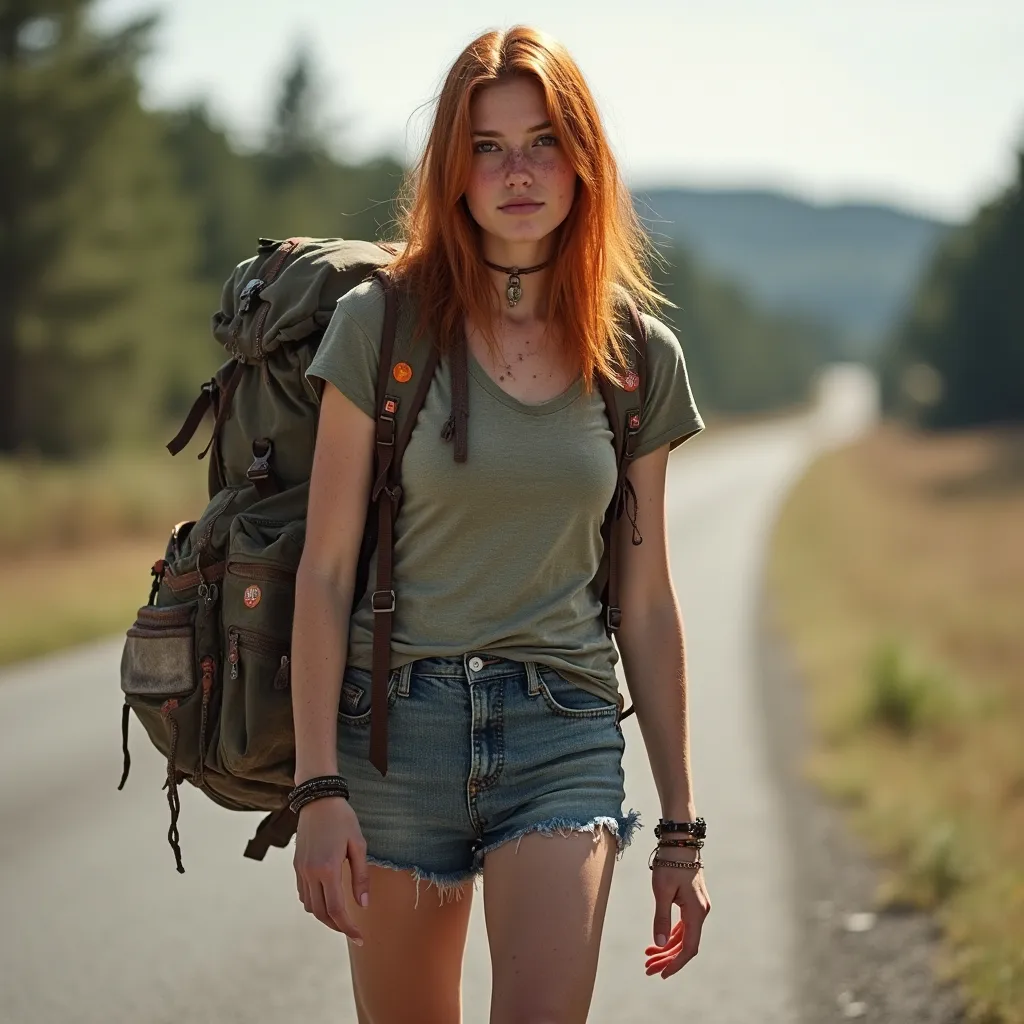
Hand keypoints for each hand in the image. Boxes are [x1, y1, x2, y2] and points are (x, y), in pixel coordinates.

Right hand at [293, 796, 369, 941]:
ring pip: (310, 906)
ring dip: (325, 916)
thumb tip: (363, 906)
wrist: (318, 798)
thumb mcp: (358, 845)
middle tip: (353, 931)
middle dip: (337, 926)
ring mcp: (301, 870)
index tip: (360, 938)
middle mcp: (311, 873)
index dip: (348, 928)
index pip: (337, 910)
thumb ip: (361, 877)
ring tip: (342, 917)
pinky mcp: (297, 865)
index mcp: (328, 869)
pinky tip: (328, 899)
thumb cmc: (343, 819)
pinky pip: (303, 894)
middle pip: (321, 913)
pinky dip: (315, 903)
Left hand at [645, 862, 710, 978]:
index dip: (676, 963)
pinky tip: (658, 941)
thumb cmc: (670, 863)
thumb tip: (658, 943)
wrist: (680, 841)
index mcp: (696, 912)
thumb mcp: (662, 891)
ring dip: (667, 948)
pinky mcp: (692, 901)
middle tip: (648, 968)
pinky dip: (671, 935)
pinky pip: (683, 925)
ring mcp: (697, 907)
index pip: (688, 948)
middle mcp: (700, 912)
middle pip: (685, 944)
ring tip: (648, 957)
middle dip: (667, 958)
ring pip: (683, 936)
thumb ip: (661, 918)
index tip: (661, 973)